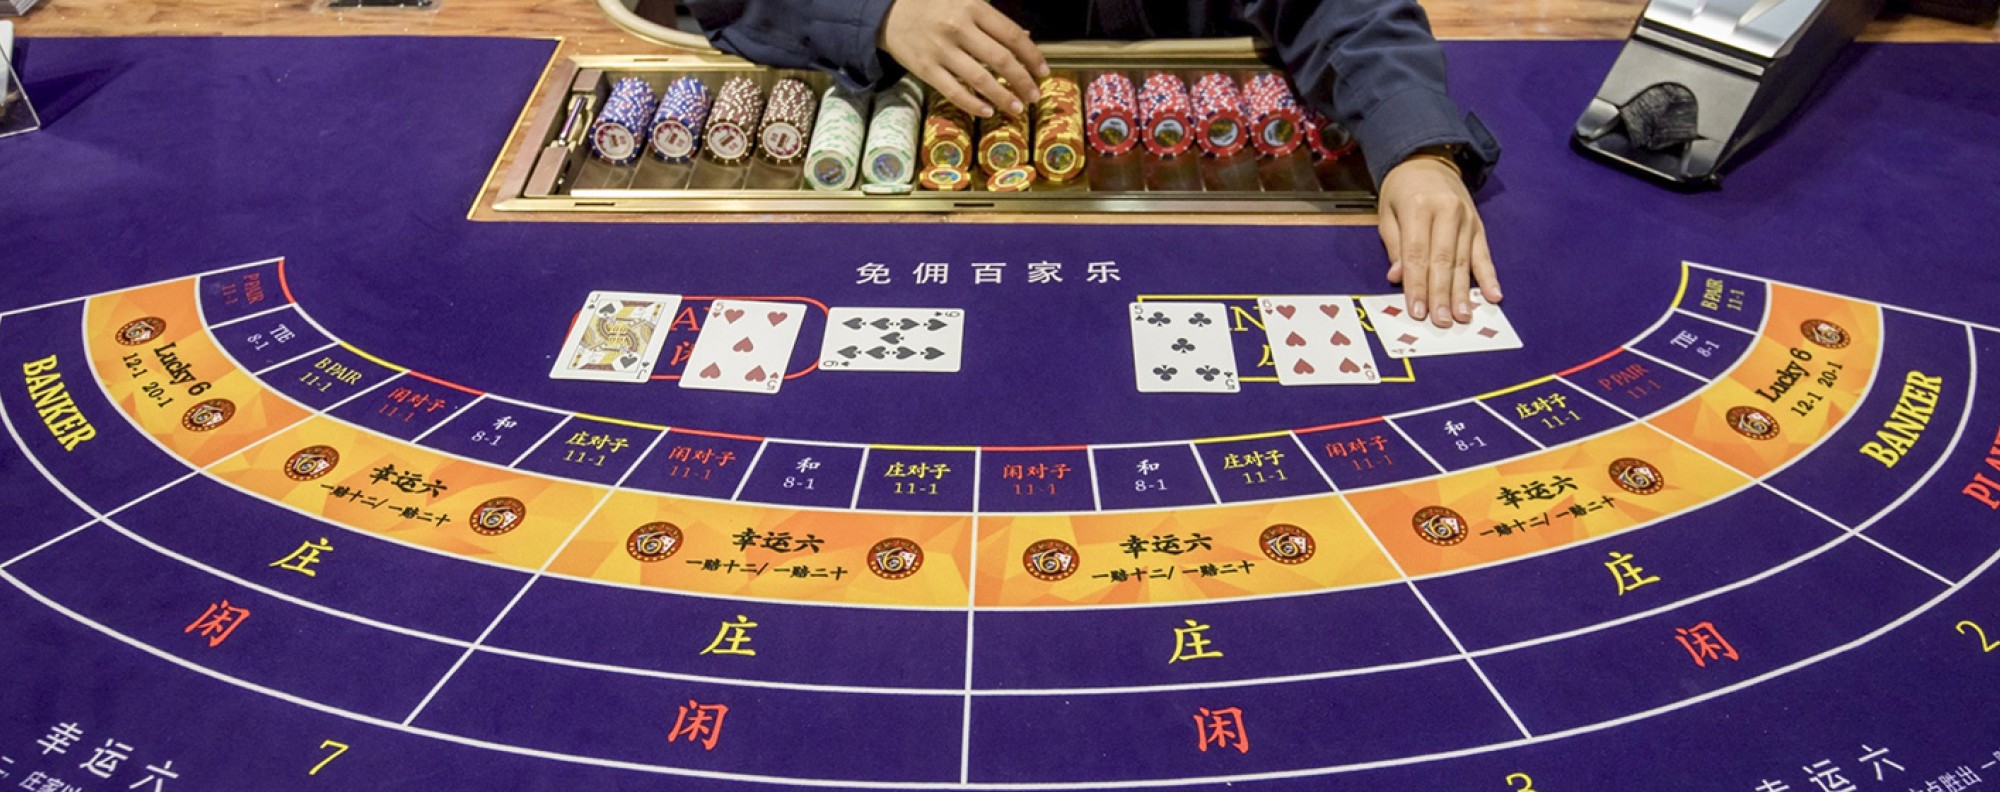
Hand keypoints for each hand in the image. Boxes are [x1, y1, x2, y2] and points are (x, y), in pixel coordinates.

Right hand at [879, 0, 1047, 117]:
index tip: (1043, 72)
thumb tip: (1025, 37)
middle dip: (1022, 81)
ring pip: (980, 79)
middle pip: (1000, 60)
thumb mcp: (964, 1)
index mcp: (973, 7)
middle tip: (1033, 96)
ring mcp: (941, 50)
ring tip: (1016, 108)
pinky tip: (987, 111)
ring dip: (1003, 97)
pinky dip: (973, 104)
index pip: (1012, 35)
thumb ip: (992, 20)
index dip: (1032, 56)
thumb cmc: (932, 5)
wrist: (888, 11)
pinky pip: (954, 91)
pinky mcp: (925, 69)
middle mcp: (958, 28)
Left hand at [1378, 155, 1500, 326]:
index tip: (1417, 311)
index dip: (1417, 284)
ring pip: (1464, 261)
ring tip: (1463, 316)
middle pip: (1443, 260)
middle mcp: (1447, 212)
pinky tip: (1494, 295)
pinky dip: (1489, 276)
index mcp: (1419, 207)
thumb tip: (1397, 277)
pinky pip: (1484, 254)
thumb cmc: (1402, 191)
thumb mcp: (1387, 213)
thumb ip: (1394, 245)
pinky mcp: (1479, 225)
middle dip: (1441, 294)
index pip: (1417, 253)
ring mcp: (1467, 219)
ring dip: (1463, 292)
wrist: (1428, 160)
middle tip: (1442, 321)